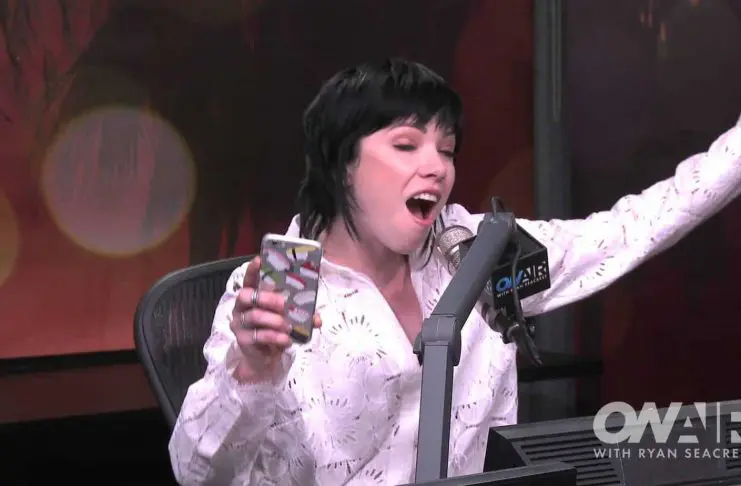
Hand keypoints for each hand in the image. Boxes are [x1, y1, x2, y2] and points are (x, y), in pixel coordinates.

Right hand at [230, 257, 320, 381]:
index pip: (249, 280)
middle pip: (247, 295)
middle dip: (268, 298)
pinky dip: (275, 337)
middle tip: (284, 304)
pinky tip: (286, 340)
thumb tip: (317, 318)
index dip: (252, 270)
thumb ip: (302, 315)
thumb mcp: (290, 319)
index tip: (259, 260)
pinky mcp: (242, 340)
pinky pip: (259, 335)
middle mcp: (242, 307)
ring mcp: (239, 323)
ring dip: (275, 320)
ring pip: (254, 316)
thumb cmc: (275, 331)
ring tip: (288, 326)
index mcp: (252, 297)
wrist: (265, 359)